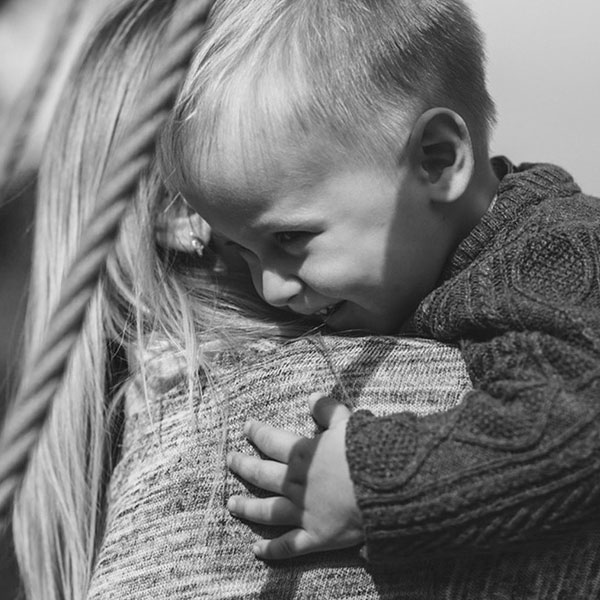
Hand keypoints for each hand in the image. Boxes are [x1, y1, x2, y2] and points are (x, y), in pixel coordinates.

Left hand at [227, 393, 363, 559]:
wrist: (385, 489)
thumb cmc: (367, 452)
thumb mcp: (348, 423)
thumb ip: (327, 410)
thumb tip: (312, 397)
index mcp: (302, 455)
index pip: (272, 441)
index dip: (257, 433)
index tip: (246, 428)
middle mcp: (296, 484)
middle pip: (262, 474)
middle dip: (244, 466)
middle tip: (231, 461)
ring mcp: (303, 512)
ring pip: (267, 510)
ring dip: (247, 507)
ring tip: (231, 503)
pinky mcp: (315, 537)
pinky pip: (288, 545)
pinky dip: (271, 550)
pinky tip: (256, 549)